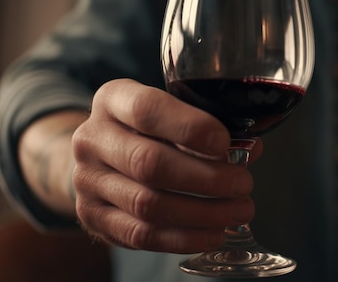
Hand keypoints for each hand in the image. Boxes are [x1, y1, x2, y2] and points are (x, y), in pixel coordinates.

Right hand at [72, 78, 259, 252]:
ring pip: (147, 204)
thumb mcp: (169, 113)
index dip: (190, 127)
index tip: (225, 143)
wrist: (99, 158)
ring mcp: (87, 181)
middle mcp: (92, 138)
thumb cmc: (146, 131)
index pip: (147, 109)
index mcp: (112, 100)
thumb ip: (207, 127)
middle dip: (207, 178)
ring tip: (237, 211)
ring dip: (202, 212)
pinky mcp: (93, 218)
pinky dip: (184, 238)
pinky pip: (141, 234)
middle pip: (149, 162)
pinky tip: (213, 233)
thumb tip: (250, 149)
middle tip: (243, 184)